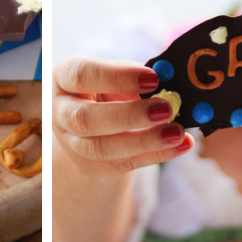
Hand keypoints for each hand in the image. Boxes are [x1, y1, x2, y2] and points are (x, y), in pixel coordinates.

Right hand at [53, 57, 194, 178]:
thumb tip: (173, 82)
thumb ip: (140, 77)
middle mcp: (60, 111)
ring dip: (144, 141)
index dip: (116, 76)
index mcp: (64, 78)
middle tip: (166, 108)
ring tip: (177, 132)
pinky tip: (181, 145)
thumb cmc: (110, 89)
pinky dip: (155, 156)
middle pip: (85, 119)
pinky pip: (121, 165)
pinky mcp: (90, 166)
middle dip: (128, 115)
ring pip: (101, 149)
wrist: (97, 121)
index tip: (153, 78)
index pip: (82, 75)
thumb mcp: (119, 75)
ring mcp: (71, 143)